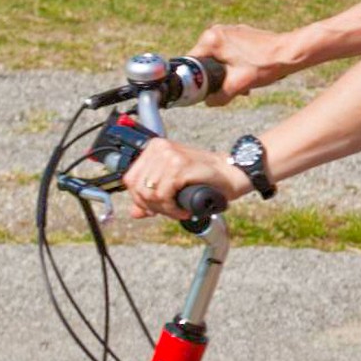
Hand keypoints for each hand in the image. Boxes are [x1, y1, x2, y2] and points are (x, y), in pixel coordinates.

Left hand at [123, 136, 252, 221]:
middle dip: (151, 207)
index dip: (139, 199)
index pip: (130, 179)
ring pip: (150, 194)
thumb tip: (134, 212)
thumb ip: (153, 196)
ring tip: (178, 211)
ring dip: (164, 209)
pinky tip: (184, 210)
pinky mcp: (179, 166)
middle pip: (137, 187)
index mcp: (154, 147)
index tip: (155, 208)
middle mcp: (160, 148)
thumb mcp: (173, 184)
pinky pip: (163, 196)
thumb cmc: (204, 177)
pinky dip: (172, 209)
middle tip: (169, 211)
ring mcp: (169, 155)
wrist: (230, 173)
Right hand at [189, 22, 301, 100]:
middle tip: (229, 88)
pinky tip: (247, 75)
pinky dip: (235, 65)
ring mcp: (230, 30)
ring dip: (226, 73)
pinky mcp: (240, 34)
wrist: (290, 52)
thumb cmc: (264, 65)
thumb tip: (208, 102)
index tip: (203, 91)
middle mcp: (217, 30)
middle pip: (205, 61)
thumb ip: (218, 97)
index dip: (196, 80)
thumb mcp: (237, 85)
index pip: (192, 63)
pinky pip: (229, 52)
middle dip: (215, 77)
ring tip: (242, 85)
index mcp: (211, 39)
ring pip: (218, 58)